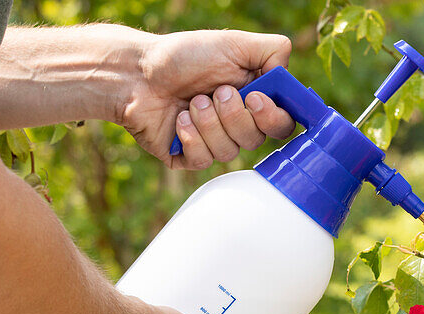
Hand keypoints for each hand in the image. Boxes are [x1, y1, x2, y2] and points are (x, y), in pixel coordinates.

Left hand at [120, 30, 296, 169]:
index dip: (273, 117)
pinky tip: (178, 120)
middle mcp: (236, 125)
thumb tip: (287, 74)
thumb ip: (272, 50)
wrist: (136, 72)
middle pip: (257, 140)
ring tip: (190, 101)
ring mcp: (213, 143)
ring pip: (229, 152)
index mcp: (252, 101)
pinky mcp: (190, 157)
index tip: (254, 98)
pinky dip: (190, 136)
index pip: (282, 124)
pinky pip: (204, 160)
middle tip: (215, 91)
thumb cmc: (182, 56)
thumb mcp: (233, 43)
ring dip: (209, 122)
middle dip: (234, 115)